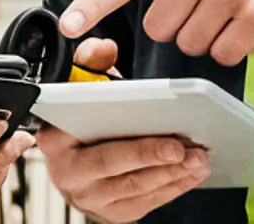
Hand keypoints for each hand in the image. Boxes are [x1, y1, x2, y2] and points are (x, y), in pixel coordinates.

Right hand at [37, 39, 209, 222]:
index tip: (163, 132)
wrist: (74, 155)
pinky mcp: (111, 212)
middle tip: (185, 148)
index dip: (132, 144)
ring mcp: (89, 197)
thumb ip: (90, 60)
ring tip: (198, 159)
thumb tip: (104, 47)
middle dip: (153, 158)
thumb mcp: (80, 84)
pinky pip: (146, 203)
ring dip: (171, 175)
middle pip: (115, 167)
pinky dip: (173, 189)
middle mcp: (67, 173)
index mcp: (55, 139)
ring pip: (135, 188)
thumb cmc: (82, 117)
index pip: (92, 141)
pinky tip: (192, 174)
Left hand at [59, 0, 253, 65]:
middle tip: (210, 6)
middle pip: (159, 28)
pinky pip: (225, 55)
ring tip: (235, 10)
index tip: (68, 26)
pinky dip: (236, 49)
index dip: (91, 5)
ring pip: (190, 45)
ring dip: (210, 38)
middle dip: (180, 26)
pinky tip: (253, 24)